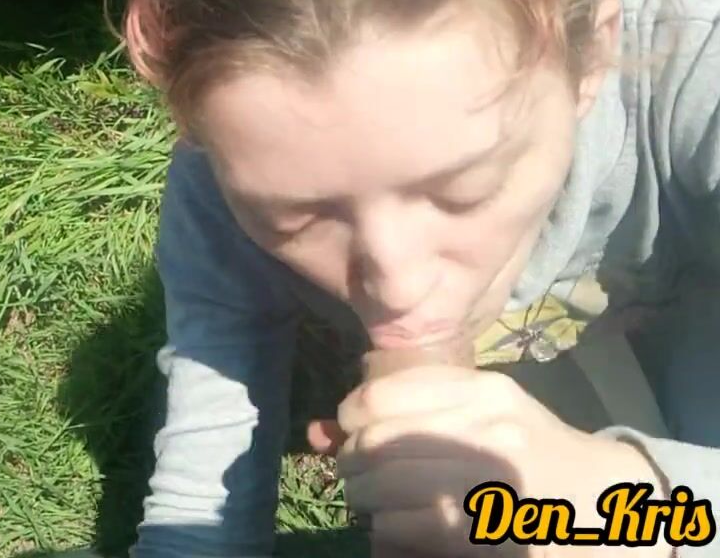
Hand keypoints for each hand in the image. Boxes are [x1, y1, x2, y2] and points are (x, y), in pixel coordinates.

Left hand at [306, 365, 670, 557]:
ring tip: (379, 505)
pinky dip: (385, 532)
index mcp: (482, 391)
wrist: (608, 506)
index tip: (356, 435)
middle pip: (373, 442)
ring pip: (379, 486)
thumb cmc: (534, 454)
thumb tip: (317, 433)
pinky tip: (402, 530)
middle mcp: (484, 429)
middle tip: (360, 478)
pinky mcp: (481, 533)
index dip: (352, 420)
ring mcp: (485, 481)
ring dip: (366, 500)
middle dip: (352, 465)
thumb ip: (408, 412)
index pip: (378, 396)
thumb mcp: (482, 413)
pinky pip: (398, 528)